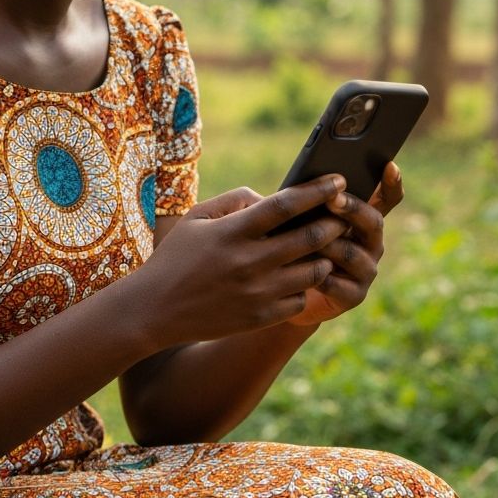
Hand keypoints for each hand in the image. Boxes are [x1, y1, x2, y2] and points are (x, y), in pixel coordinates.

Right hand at [137, 175, 350, 346]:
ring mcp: (258, 292)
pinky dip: (305, 286)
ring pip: (314, 270)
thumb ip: (234, 200)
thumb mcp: (196, 218)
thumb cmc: (175, 257)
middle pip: (310, 237)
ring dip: (325, 256)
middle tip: (342, 215)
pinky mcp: (261, 317)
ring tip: (322, 248)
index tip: (339, 180)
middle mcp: (249, 261)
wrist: (155, 309)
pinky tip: (297, 277)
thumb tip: (271, 198)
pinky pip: (301, 298)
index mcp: (233, 231)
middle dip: (334, 222)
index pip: (286, 204)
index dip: (317, 190)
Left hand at [286, 162, 403, 326]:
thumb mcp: (298, 217)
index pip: (386, 199)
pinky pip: (338, 283)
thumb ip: (307, 200)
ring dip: (328, 243)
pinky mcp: (353, 296)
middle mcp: (370, 243)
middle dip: (352, 209)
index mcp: (360, 219)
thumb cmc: (290, 243)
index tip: (390, 165)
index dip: (391, 183)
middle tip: (332, 198)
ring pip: (351, 252)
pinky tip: (300, 270)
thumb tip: (302, 181)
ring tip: (307, 237)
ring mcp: (365, 270)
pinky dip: (318, 275)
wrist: (283, 290)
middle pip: (373, 222)